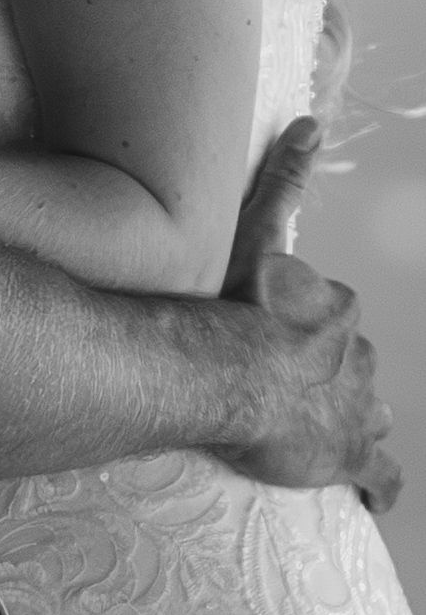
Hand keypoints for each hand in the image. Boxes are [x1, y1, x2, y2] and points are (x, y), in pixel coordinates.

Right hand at [214, 116, 401, 512]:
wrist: (232, 378)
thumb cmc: (234, 307)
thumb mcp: (252, 232)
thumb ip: (281, 180)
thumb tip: (311, 123)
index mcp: (338, 310)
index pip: (334, 309)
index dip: (305, 318)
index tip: (274, 325)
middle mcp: (359, 359)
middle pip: (355, 361)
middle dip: (329, 368)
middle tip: (286, 377)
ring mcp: (360, 410)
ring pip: (371, 411)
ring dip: (350, 416)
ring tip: (316, 425)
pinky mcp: (353, 457)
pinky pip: (381, 475)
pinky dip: (380, 482)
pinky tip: (374, 490)